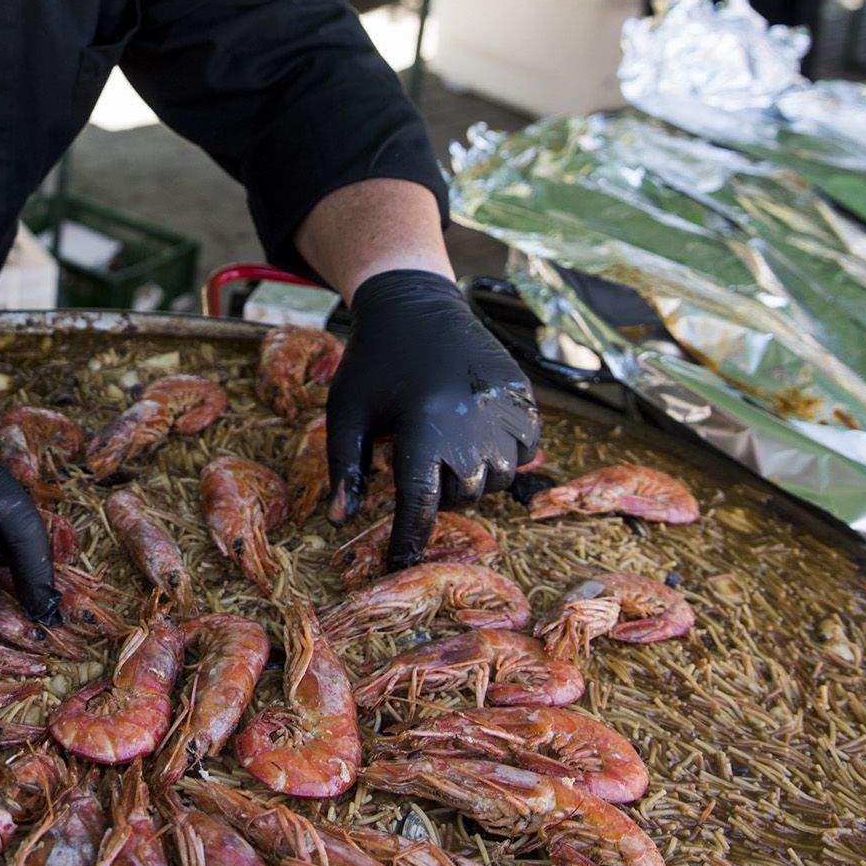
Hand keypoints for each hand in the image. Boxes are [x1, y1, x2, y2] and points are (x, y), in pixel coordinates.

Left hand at [326, 271, 539, 565]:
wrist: (415, 304)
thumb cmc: (373, 362)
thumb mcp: (346, 412)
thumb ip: (344, 468)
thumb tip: (339, 522)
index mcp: (424, 426)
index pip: (421, 503)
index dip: (409, 538)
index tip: (400, 561)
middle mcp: (472, 421)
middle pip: (462, 494)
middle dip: (439, 493)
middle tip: (420, 465)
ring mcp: (504, 407)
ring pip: (497, 478)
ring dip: (473, 477)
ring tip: (448, 449)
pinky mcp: (524, 395)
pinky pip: (526, 449)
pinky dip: (507, 455)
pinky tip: (479, 435)